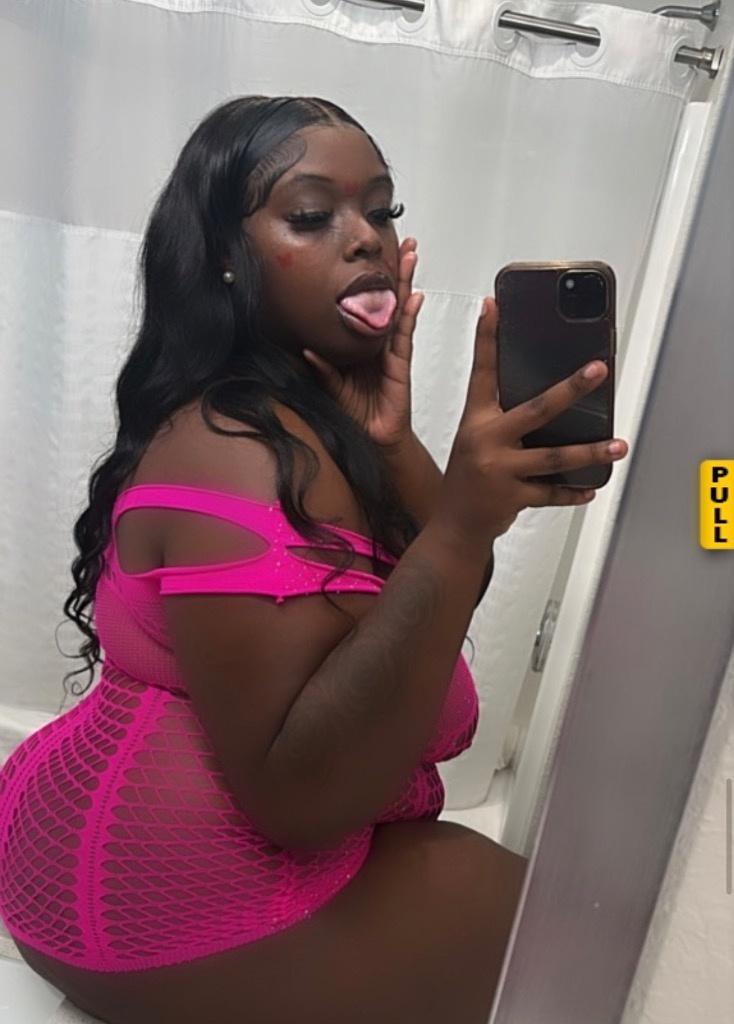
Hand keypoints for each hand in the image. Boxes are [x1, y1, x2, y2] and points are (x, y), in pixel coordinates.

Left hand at [301, 237, 424, 451]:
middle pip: (391, 299)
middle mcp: (381, 343)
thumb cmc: (358, 413)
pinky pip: (404, 336)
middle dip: (397, 271)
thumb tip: (306, 350)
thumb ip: (323, 369)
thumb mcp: (332, 387)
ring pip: (400, 309)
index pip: (371, 306)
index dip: (375, 283)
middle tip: (404, 244)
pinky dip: (409, 315)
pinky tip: (414, 297)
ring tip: (411, 257)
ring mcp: (393, 351)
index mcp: (364, 344)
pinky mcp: (400, 365)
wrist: (374, 438)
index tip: (375, 258)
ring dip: (406, 282)